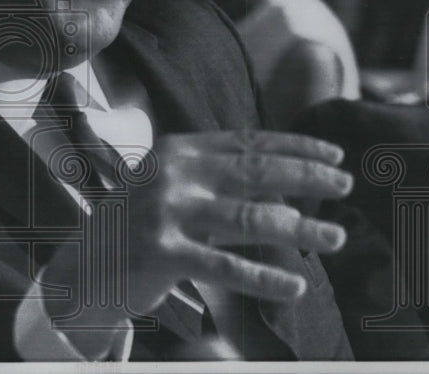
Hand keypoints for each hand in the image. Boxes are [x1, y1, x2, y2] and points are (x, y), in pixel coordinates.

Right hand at [42, 129, 351, 357]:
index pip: (248, 143)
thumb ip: (216, 178)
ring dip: (300, 229)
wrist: (83, 266)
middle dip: (307, 179)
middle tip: (345, 186)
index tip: (333, 155)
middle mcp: (173, 173)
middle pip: (255, 173)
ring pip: (249, 219)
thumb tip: (284, 184)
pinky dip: (265, 278)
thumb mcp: (173, 188)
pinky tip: (296, 285)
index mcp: (178, 150)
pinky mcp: (162, 252)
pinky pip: (225, 266)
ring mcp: (166, 211)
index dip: (295, 148)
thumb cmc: (139, 225)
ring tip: (336, 238)